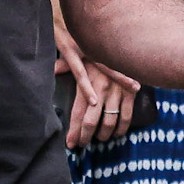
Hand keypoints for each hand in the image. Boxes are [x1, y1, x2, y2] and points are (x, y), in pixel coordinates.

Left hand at [61, 28, 137, 146]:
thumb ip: (66, 64)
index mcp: (87, 81)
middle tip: (83, 144)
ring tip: (100, 139)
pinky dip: (122, 128)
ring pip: (110, 122)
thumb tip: (52, 69)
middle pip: (91, 121)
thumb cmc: (97, 46)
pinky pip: (127, 116)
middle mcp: (101, 89)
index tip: (71, 143)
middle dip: (86, 136)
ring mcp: (117, 92)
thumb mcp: (80, 52)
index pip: (77, 112)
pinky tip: (117, 133)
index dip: (74, 131)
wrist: (125, 39)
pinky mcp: (131, 92)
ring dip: (104, 135)